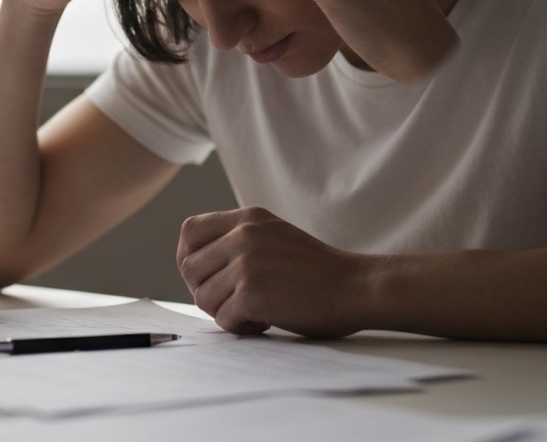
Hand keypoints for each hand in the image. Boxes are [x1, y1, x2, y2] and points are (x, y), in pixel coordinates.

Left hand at [176, 207, 374, 337]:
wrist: (357, 287)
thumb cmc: (318, 272)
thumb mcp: (275, 237)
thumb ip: (240, 241)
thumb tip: (194, 266)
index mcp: (248, 218)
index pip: (189, 231)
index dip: (189, 258)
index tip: (208, 277)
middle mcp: (244, 235)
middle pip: (190, 269)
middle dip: (206, 291)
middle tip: (235, 301)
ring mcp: (247, 263)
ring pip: (203, 298)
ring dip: (225, 312)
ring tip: (255, 312)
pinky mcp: (252, 292)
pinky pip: (222, 319)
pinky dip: (240, 328)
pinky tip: (265, 322)